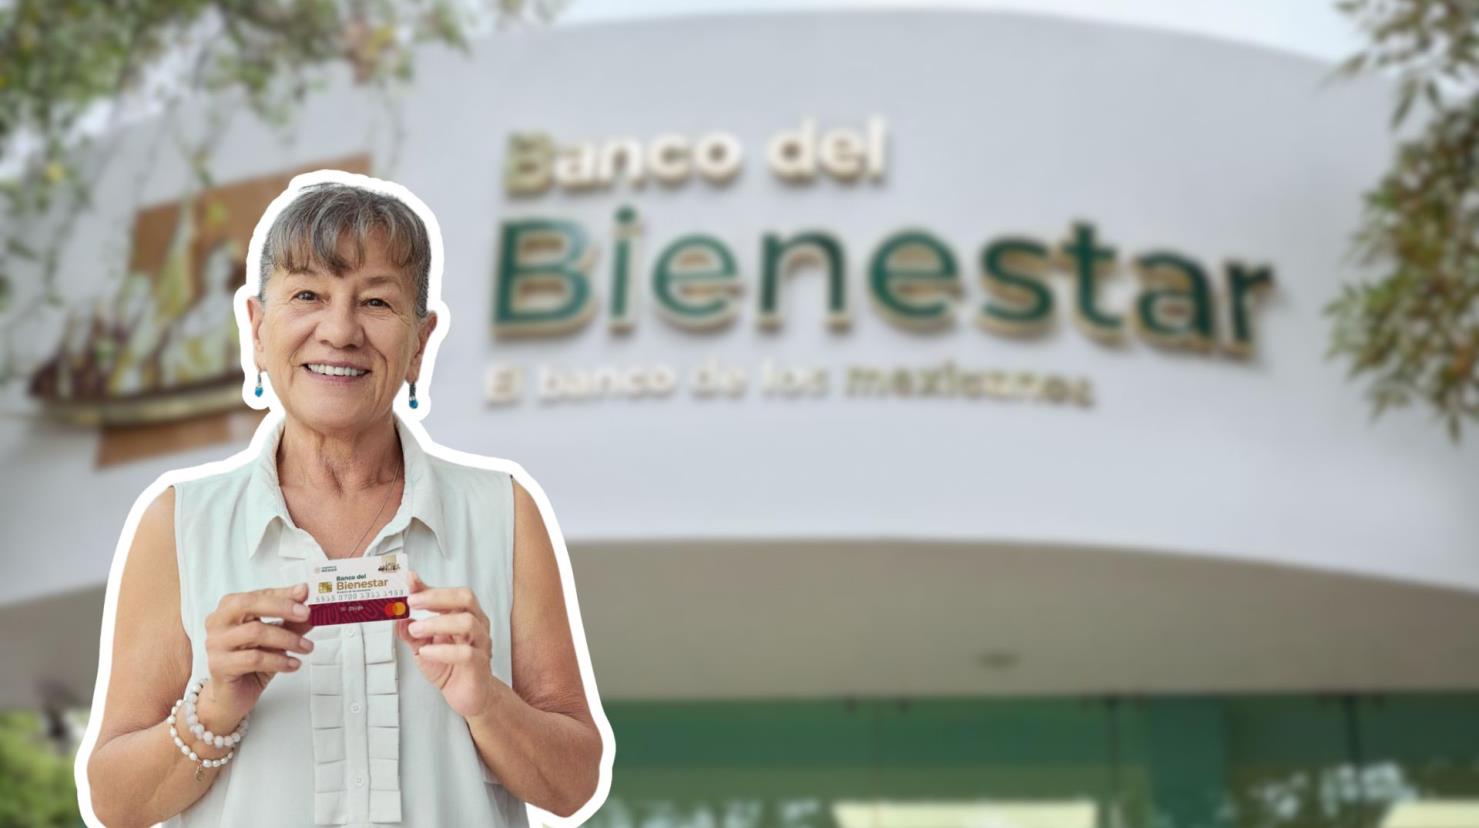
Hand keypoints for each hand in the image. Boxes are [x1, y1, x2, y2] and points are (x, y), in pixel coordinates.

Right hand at [200, 583, 314, 736]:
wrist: (232, 697)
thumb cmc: (252, 663)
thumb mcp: (276, 639)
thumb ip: (291, 621)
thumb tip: (310, 605)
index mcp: (229, 608)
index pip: (258, 594)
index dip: (283, 593)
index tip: (305, 594)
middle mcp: (218, 622)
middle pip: (248, 604)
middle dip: (282, 607)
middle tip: (306, 614)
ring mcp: (215, 644)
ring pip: (255, 632)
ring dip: (287, 639)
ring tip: (306, 647)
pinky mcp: (219, 666)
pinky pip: (254, 659)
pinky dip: (279, 660)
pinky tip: (293, 664)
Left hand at [394, 570, 495, 719]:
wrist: (469, 695)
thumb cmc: (451, 667)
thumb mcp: (424, 646)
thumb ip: (412, 632)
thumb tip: (397, 617)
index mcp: (464, 615)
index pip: (451, 593)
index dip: (429, 587)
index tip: (409, 582)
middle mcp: (476, 625)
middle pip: (465, 598)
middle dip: (437, 597)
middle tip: (413, 602)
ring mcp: (480, 643)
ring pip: (467, 622)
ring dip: (437, 623)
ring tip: (416, 630)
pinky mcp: (480, 664)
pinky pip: (466, 653)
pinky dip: (443, 651)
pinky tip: (427, 652)